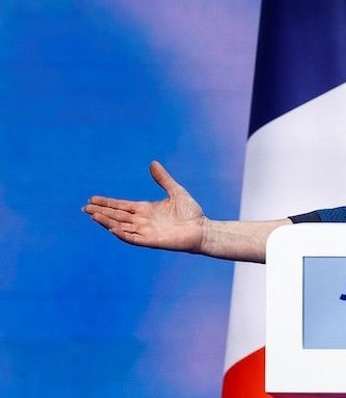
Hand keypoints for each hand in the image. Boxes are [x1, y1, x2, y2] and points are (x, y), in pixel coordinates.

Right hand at [83, 161, 206, 252]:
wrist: (202, 229)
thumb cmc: (190, 212)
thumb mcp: (175, 191)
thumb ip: (163, 179)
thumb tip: (153, 163)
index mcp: (145, 209)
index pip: (121, 206)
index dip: (107, 202)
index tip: (92, 199)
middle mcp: (142, 221)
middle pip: (117, 215)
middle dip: (101, 212)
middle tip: (85, 208)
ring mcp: (145, 231)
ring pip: (121, 226)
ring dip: (107, 222)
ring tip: (93, 216)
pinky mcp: (151, 241)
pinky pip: (133, 238)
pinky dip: (122, 234)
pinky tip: (112, 228)